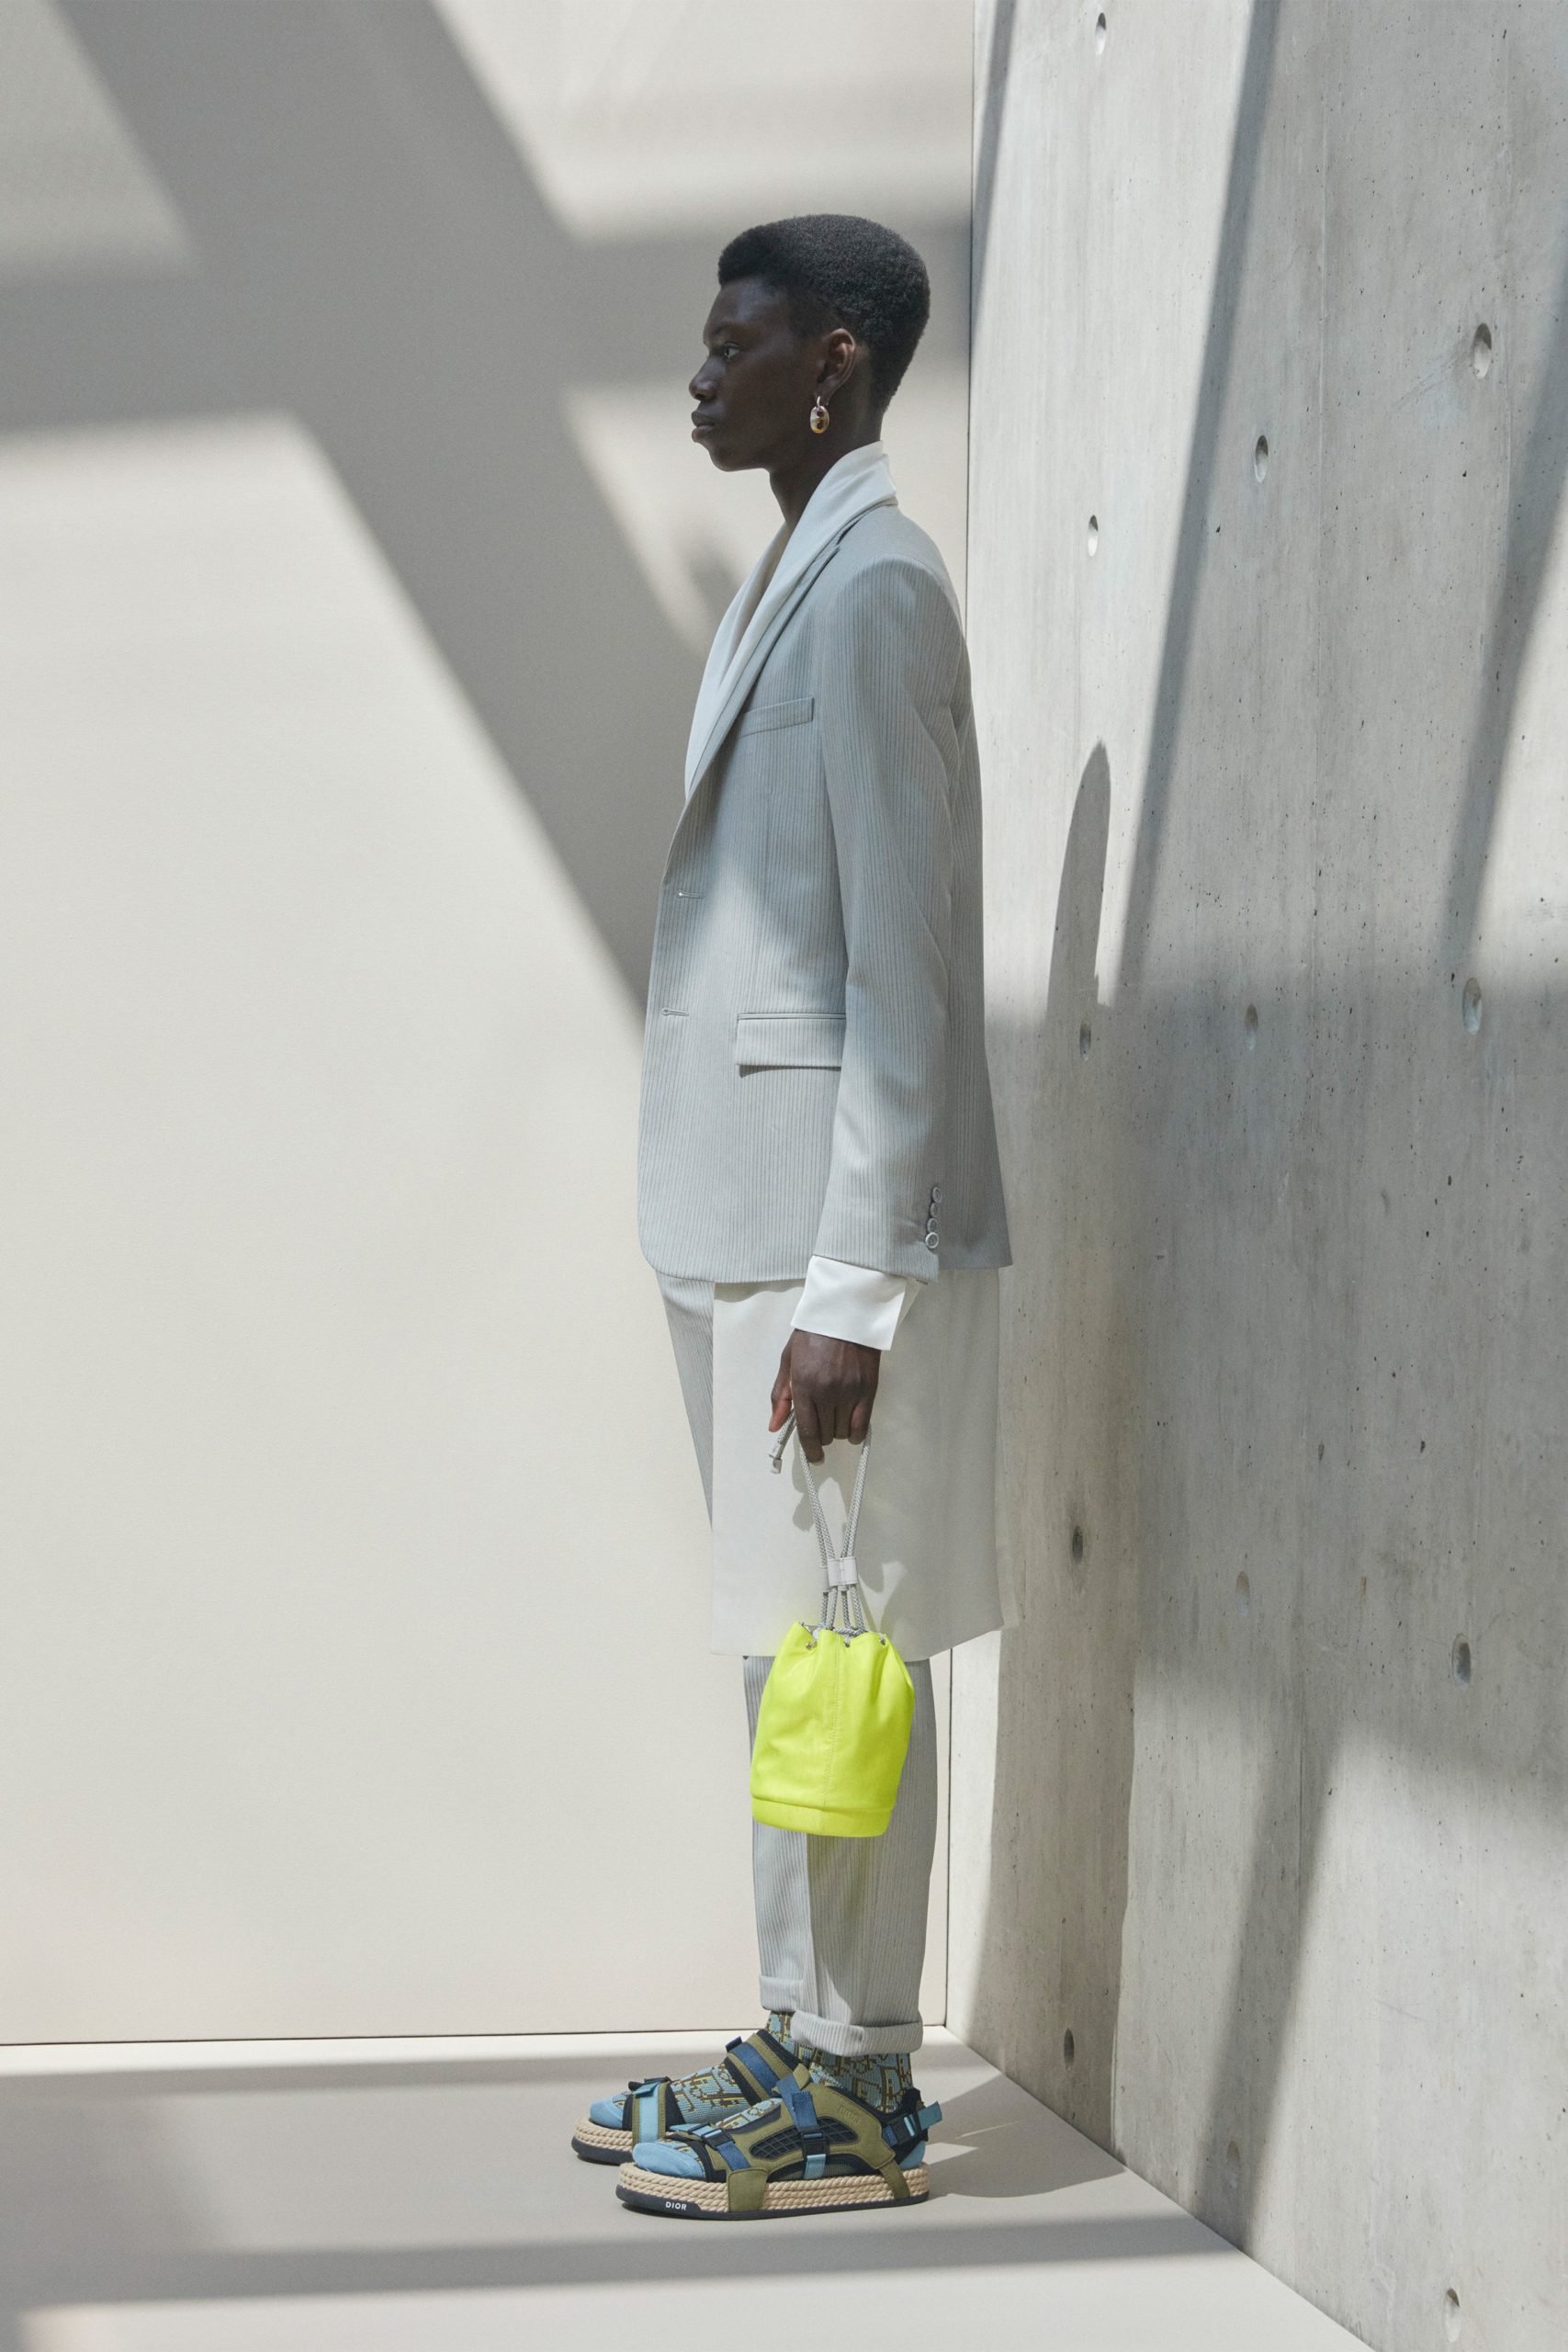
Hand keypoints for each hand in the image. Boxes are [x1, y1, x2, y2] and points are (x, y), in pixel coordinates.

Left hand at [768, 1329, 880, 1461]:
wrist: (845, 1313)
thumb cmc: (813, 1335)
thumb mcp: (788, 1361)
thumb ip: (781, 1395)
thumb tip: (774, 1426)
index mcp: (804, 1385)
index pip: (807, 1430)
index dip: (810, 1450)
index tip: (813, 1457)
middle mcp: (826, 1392)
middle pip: (826, 1434)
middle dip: (822, 1435)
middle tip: (821, 1422)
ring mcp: (849, 1392)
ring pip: (843, 1432)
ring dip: (838, 1430)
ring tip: (835, 1416)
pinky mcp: (868, 1390)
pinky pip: (862, 1426)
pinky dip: (856, 1433)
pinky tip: (852, 1427)